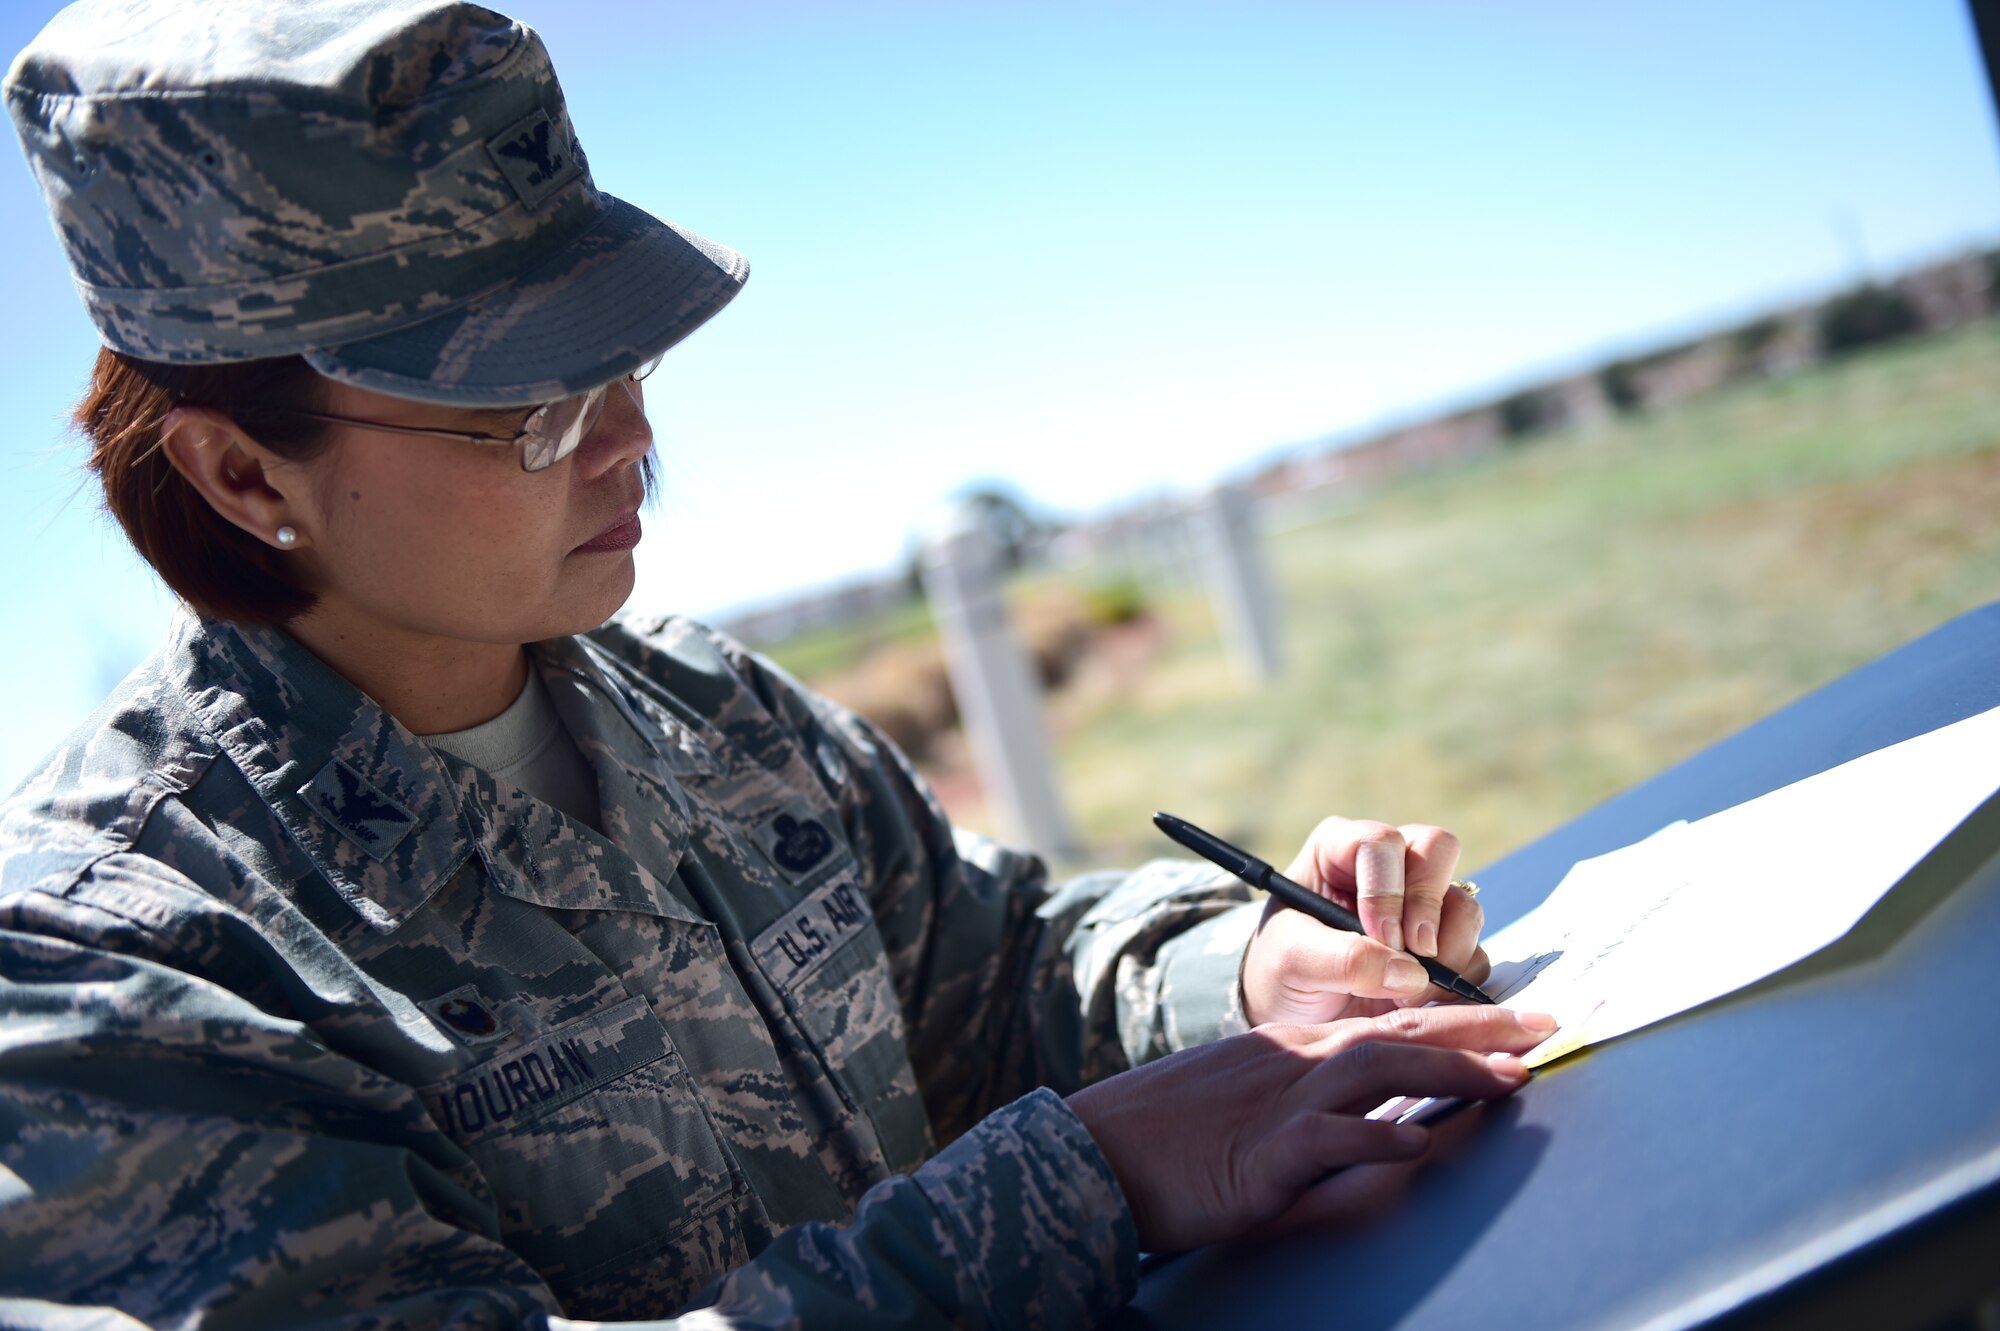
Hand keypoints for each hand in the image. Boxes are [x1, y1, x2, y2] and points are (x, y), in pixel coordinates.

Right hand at [1066, 1005, 1553, 1252]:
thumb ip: (1311, 1102)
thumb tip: (1381, 1120)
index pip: (1394, 1020)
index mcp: (1292, 1048)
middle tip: (1550, 1023)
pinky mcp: (1262, 1155)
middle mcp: (1294, 1062)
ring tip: (1511, 1077)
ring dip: (1450, 1070)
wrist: (1094, 1153)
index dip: (1465, 1017)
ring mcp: (1279, 1103)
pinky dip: (1379, 1141)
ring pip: (1377, 1068)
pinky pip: (1330, 1142)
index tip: (1523, 1019)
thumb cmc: (1168, 1135)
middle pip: (1402, 1029)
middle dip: (1482, 1026)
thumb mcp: (1247, 1102)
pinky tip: (1420, 1145)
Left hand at [1241, 817, 1489, 1025]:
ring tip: (1406, 992)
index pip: (1380, 842)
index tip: (1379, 936)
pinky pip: (1475, 953)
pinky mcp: (1445, 946)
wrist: (1297, 1014)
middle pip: (1438, 849)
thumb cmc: (1282, 970)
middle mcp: (1389, 867)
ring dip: (1447, 952)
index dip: (1386, 888)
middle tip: (1413, 953)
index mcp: (1340, 849)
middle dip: (1428, 906)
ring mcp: (1422, 905)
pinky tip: (1418, 1001)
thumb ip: (1344, 959)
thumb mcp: (1292, 960)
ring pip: (1464, 905)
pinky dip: (1457, 982)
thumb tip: (1411, 973)